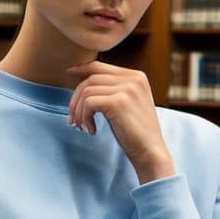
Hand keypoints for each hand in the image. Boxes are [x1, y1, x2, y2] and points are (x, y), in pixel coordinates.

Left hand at [66, 61, 174, 183]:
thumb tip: (84, 83)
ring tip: (83, 127)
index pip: (100, 67)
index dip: (81, 69)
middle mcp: (133, 78)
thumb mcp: (126, 104)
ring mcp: (127, 89)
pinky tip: (91, 130)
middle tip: (73, 120)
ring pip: (87, 91)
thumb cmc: (135, 133)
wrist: (150, 152)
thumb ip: (113, 90)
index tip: (69, 74)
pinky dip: (84, 117)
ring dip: (79, 112)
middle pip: (90, 79)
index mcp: (136, 76)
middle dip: (76, 99)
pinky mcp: (119, 102)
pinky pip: (89, 103)